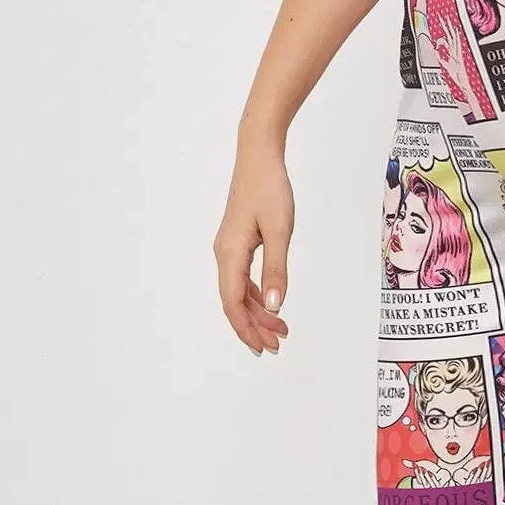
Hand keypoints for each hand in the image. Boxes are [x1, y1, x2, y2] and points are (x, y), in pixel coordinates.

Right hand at [213, 133, 293, 355]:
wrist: (258, 157)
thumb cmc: (269, 189)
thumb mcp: (281, 231)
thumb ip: (276, 270)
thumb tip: (274, 307)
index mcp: (230, 254)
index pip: (232, 303)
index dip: (246, 329)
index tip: (263, 347)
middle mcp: (224, 254)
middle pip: (234, 302)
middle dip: (254, 326)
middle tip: (277, 345)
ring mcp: (229, 249)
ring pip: (239, 292)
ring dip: (258, 313)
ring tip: (281, 330)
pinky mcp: (237, 243)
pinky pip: (242, 278)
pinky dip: (257, 296)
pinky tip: (272, 305)